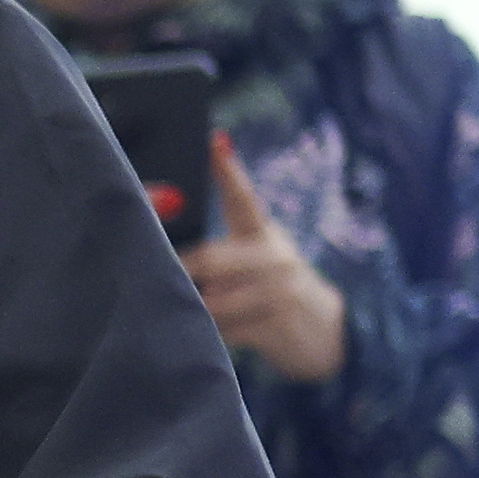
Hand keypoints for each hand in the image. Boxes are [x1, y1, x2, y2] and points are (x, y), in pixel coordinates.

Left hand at [183, 134, 347, 385]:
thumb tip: (165, 242)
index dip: (228, 170)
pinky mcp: (277, 325)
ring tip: (182, 312)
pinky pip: (225, 331)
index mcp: (264, 234)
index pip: (243, 197)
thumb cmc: (272, 292)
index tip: (214, 141)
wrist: (326, 334)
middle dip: (180, 271)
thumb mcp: (258, 261)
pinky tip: (204, 336)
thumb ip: (221, 252)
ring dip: (192, 309)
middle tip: (151, 274)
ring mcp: (279, 292)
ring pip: (213, 300)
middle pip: (211, 259)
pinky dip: (208, 335)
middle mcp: (274, 257)